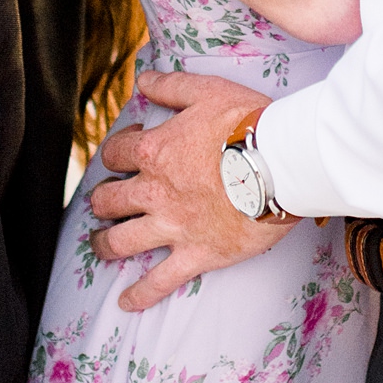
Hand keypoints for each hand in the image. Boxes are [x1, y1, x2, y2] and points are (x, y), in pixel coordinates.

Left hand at [88, 70, 291, 309]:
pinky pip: (160, 281)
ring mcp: (173, 226)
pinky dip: (141, 294)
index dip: (116, 151)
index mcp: (154, 152)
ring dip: (105, 245)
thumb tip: (142, 79)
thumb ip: (170, 85)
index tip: (128, 153)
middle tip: (105, 204)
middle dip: (102, 202)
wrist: (281, 163)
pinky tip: (126, 302)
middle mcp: (154, 192)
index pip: (115, 153)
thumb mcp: (207, 90)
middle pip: (108, 200)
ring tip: (100, 246)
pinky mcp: (196, 253)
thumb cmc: (248, 123)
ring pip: (122, 242)